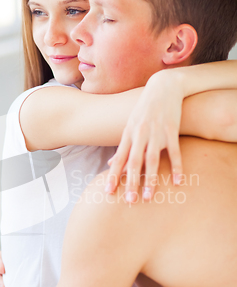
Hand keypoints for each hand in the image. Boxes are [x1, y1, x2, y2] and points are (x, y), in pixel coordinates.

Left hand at [105, 70, 183, 200]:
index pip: (119, 159)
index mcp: (128, 134)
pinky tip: (178, 182)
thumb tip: (109, 164)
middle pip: (134, 162)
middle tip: (129, 200)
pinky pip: (175, 153)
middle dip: (131, 182)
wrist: (163, 86)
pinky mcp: (172, 130)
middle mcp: (140, 134)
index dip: (113, 176)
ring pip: (152, 160)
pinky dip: (177, 167)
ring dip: (150, 180)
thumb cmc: (144, 108)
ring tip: (148, 197)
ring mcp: (157, 133)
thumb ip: (122, 147)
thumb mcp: (130, 125)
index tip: (109, 192)